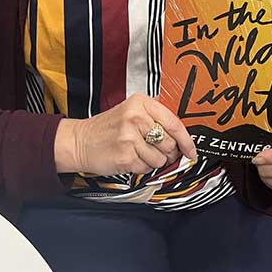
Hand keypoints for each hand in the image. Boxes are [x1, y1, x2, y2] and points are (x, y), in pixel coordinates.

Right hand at [54, 94, 196, 175]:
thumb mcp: (131, 111)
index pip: (174, 123)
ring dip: (153, 160)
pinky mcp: (125, 157)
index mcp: (141, 103)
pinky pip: (147, 168)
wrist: (80, 141)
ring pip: (160, 159)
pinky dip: (141, 167)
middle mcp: (136, 118)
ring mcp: (130, 138)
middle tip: (154, 149)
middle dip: (167, 152)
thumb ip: (155, 119)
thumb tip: (183, 138)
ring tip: (137, 151)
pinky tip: (130, 158)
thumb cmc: (108, 128)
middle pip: (170, 143)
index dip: (187, 140)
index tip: (192, 150)